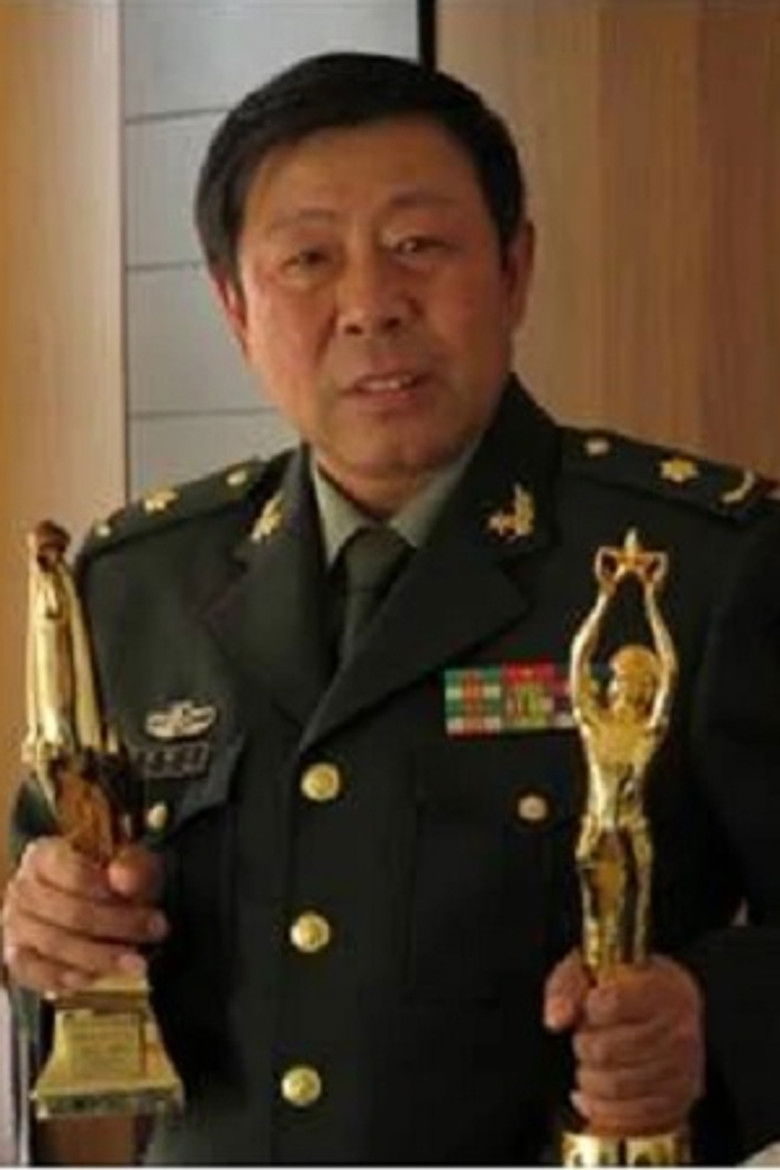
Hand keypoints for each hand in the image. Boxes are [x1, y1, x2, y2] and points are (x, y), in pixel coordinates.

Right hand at [2, 836, 166, 995]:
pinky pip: (36, 973)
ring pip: (54, 944)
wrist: (94, 905)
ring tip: (137, 961)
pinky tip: (96, 977)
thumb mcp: (131, 864)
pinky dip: (67, 977)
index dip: (108, 889)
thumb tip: (123, 878)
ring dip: (100, 956)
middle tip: (154, 931)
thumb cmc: (111, 881)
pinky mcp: (18, 957)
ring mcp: (15, 925)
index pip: (72, 871)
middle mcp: (23, 888)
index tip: (142, 900)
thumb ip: (132, 866)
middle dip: (117, 925)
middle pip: (68, 911)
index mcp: (45, 855)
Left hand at [544, 950, 702, 1135]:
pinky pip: (636, 1117)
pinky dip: (604, 1111)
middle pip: (608, 1050)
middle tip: (584, 1039)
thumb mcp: (593, 970)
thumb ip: (568, 986)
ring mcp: (684, 1069)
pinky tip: (591, 1097)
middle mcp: (681, 1029)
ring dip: (589, 1080)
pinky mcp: (680, 1100)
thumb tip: (557, 1018)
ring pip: (618, 1086)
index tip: (589, 1008)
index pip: (612, 1003)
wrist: (664, 1008)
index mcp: (664, 987)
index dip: (590, 1009)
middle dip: (583, 1046)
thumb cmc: (624, 987)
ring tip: (588, 1066)